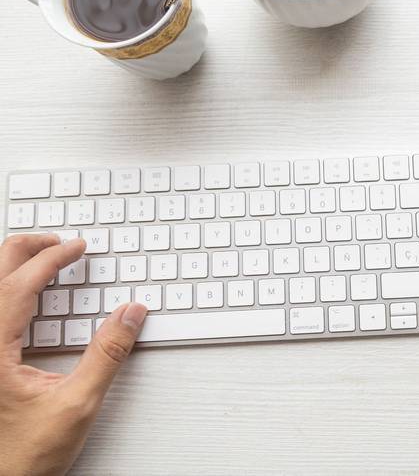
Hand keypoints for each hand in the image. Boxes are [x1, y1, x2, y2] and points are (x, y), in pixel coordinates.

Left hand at [0, 235, 147, 475]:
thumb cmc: (21, 457)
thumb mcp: (77, 404)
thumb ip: (107, 354)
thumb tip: (129, 316)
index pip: (20, 283)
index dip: (53, 259)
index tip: (77, 248)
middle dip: (26, 249)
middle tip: (58, 243)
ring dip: (13, 266)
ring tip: (43, 260)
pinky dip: (9, 290)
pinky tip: (27, 298)